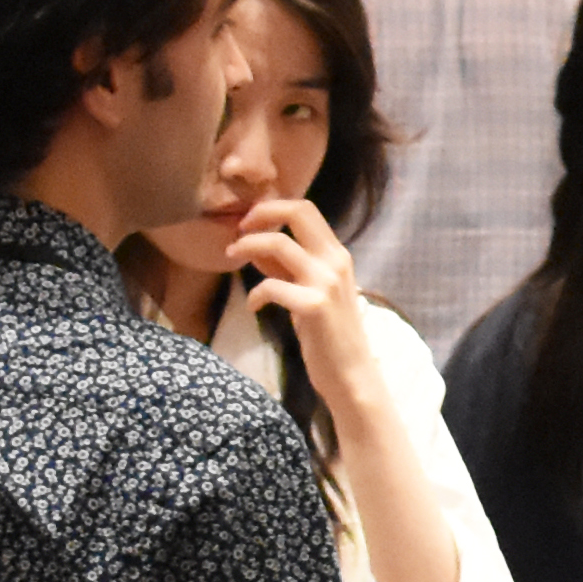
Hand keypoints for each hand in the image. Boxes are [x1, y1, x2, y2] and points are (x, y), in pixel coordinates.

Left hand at [231, 199, 379, 403]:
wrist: (351, 373)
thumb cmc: (330, 334)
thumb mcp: (311, 292)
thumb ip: (288, 268)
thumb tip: (256, 246)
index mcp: (337, 255)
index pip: (306, 209)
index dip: (272, 207)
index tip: (249, 221)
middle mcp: (335, 261)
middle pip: (297, 212)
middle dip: (261, 213)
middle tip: (238, 229)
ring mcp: (326, 283)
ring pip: (279, 243)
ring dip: (248, 246)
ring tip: (231, 256)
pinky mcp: (313, 306)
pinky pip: (271, 286)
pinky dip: (255, 293)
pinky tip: (253, 305)